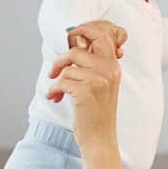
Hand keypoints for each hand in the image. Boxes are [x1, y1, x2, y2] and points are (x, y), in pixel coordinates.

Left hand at [46, 24, 121, 152]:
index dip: (85, 29)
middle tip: (56, 66)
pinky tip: (55, 98)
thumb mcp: (102, 84)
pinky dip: (54, 90)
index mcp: (113, 66)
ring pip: (68, 65)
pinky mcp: (86, 91)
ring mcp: (98, 80)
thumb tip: (77, 39)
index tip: (72, 38)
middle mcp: (109, 70)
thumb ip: (94, 63)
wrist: (100, 139)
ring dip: (57, 78)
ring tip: (56, 90)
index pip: (102, 34)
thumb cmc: (97, 112)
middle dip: (64, 54)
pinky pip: (61, 81)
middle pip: (81, 45)